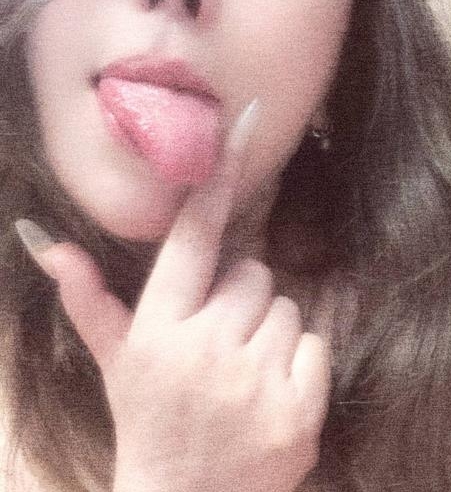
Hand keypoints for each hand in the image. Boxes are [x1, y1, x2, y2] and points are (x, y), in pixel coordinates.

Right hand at [25, 102, 331, 491]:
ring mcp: (255, 381)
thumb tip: (45, 241)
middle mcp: (206, 348)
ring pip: (289, 307)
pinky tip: (269, 391)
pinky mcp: (299, 411)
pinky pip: (318, 343)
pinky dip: (301, 361)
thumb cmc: (148, 419)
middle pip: (255, 273)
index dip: (220, 175)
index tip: (249, 120)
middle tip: (219, 340)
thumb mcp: (114, 360)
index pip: (196, 235)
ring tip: (241, 369)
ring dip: (270, 331)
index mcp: (160, 328)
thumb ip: (87, 297)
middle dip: (242, 298)